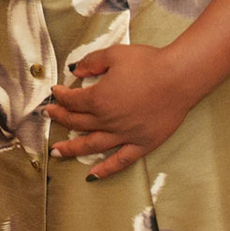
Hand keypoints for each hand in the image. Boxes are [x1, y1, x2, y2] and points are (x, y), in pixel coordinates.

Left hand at [46, 44, 204, 179]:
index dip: (60, 96)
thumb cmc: (148, 63)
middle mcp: (108, 120)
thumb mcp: (114, 55)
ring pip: (91, 145)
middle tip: (50, 116)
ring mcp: (124, 135)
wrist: (178, 77)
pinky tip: (93, 175)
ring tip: (57, 152)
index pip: (72, 100)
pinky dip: (105, 169)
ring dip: (71, 149)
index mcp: (98, 99)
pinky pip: (120, 161)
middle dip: (60, 118)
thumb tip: (75, 70)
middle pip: (77, 123)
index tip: (56, 92)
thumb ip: (91, 62)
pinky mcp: (142, 144)